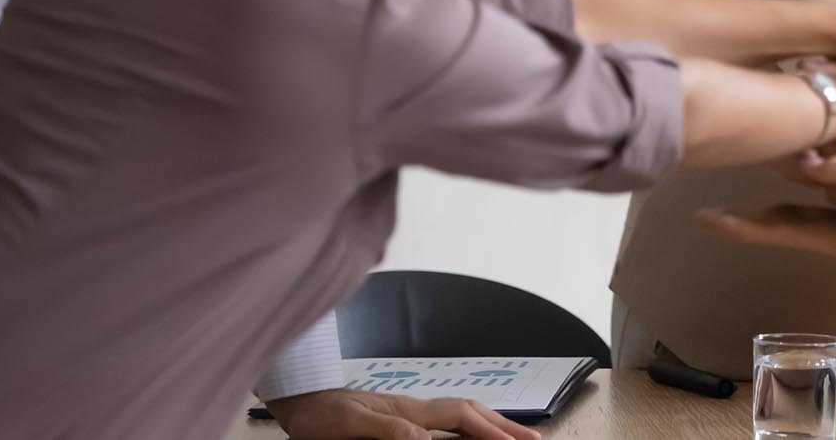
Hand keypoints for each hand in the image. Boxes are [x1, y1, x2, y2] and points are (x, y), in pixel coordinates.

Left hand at [264, 389, 540, 439]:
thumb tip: (425, 439)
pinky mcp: (403, 419)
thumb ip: (388, 431)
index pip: (461, 418)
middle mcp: (416, 409)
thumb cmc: (321, 415)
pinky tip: (474, 433)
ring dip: (492, 424)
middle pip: (472, 413)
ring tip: (515, 436)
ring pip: (463, 415)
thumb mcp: (351, 426)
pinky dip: (470, 426)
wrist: (301, 400)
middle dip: (505, 426)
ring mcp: (411, 412)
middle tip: (534, 439)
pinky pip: (448, 422)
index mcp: (409, 411)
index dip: (490, 431)